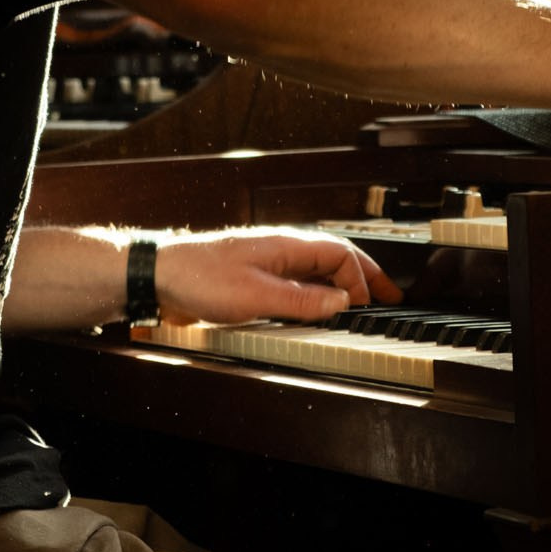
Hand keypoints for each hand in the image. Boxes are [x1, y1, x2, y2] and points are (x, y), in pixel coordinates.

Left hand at [154, 228, 403, 324]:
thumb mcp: (257, 296)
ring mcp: (268, 260)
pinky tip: (317, 307)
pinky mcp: (254, 276)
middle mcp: (282, 248)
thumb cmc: (201, 277)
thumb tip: (340, 303)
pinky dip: (316, 293)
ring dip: (341, 285)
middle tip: (389, 295)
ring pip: (316, 269)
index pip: (340, 254)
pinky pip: (296, 281)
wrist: (160, 274)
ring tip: (361, 302)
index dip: (361, 279)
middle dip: (364, 276)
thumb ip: (301, 301)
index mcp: (288, 244)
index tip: (370, 305)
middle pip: (334, 257)